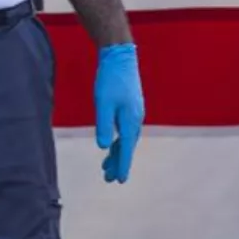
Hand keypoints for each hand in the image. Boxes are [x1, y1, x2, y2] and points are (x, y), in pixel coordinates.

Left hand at [95, 45, 144, 182]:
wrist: (120, 58)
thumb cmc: (110, 80)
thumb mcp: (103, 103)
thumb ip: (103, 125)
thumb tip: (103, 147)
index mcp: (130, 120)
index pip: (125, 148)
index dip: (122, 165)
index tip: (120, 180)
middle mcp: (135, 120)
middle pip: (127, 147)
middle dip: (118, 163)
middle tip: (109, 179)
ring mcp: (133, 114)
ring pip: (126, 140)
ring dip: (117, 153)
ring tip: (106, 167)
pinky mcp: (130, 108)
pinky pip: (125, 131)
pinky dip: (118, 141)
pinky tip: (111, 146)